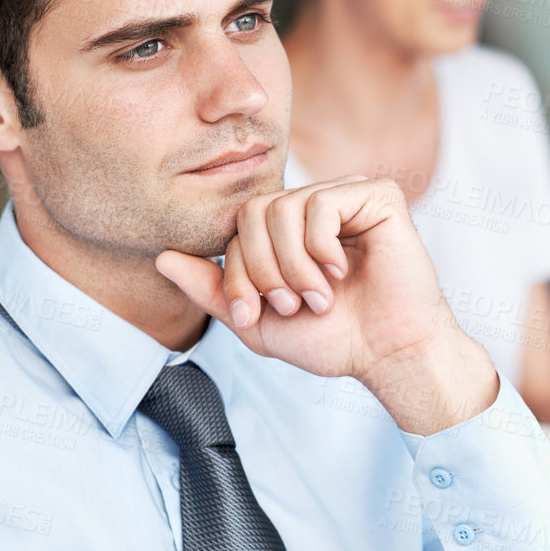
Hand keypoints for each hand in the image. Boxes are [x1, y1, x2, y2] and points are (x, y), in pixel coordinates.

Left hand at [154, 176, 497, 434]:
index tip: (260, 314)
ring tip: (321, 296)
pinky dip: (322, 246)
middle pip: (254, 211)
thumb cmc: (334, 339)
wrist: (388, 354)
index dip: (238, 273)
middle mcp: (314, 206)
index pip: (237, 227)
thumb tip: (161, 258)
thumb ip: (212, 290)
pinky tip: (341, 272)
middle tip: (292, 304)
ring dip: (295, 266)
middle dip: (263, 269)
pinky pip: (324, 202)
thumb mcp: (257, 321)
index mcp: (287, 230)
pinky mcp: (378, 196)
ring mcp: (347, 196)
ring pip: (285, 207)